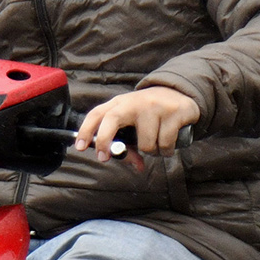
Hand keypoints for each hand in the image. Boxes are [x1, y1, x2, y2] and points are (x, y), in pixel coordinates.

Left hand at [76, 87, 198, 167]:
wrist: (180, 93)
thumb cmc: (151, 112)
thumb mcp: (136, 123)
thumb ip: (131, 144)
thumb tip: (137, 166)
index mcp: (120, 103)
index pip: (98, 113)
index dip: (86, 130)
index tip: (80, 146)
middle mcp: (134, 102)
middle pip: (112, 119)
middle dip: (104, 140)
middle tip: (104, 157)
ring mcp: (153, 106)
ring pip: (145, 144)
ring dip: (152, 152)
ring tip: (157, 142)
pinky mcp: (172, 112)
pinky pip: (165, 144)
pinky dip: (166, 150)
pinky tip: (169, 141)